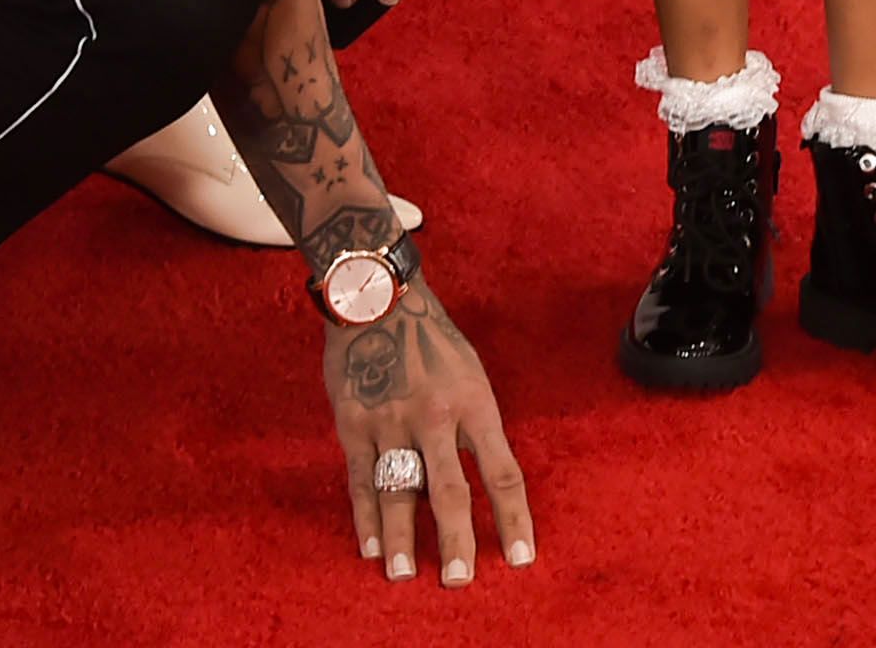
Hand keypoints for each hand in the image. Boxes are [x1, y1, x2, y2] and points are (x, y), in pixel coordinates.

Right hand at [327, 278, 532, 584]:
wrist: (377, 296)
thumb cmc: (432, 340)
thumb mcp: (470, 375)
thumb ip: (476, 427)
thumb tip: (485, 485)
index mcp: (475, 403)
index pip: (502, 473)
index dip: (513, 520)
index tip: (521, 559)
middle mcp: (436, 416)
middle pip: (450, 490)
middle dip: (456, 540)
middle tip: (458, 579)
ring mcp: (391, 420)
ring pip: (399, 489)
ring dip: (401, 536)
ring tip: (403, 574)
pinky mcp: (354, 422)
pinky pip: (360, 477)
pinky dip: (364, 515)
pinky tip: (369, 546)